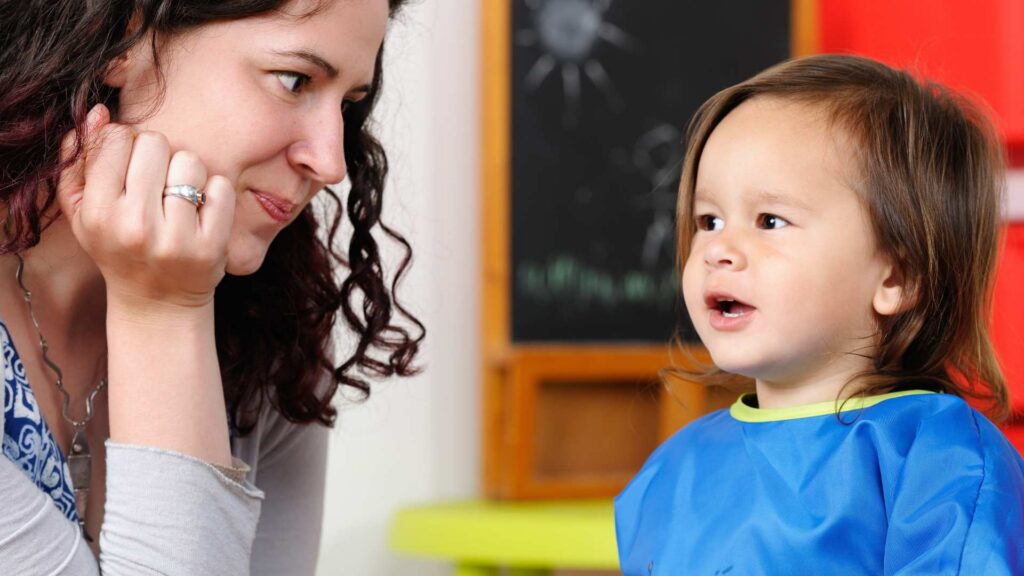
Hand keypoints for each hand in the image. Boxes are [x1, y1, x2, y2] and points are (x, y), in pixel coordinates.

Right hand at [57, 104, 234, 311]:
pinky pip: (221, 186)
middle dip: (157, 155)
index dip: (126, 143)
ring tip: (178, 198)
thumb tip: (97, 113)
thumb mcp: (83, 212)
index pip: (116, 138)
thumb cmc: (118, 247)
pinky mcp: (211, 245)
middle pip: (154, 142)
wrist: (157, 303)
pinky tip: (201, 212)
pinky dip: (215, 193)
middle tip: (155, 183)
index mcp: (97, 213)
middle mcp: (134, 226)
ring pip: (189, 160)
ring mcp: (175, 237)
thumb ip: (79, 160)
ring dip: (187, 173)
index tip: (129, 166)